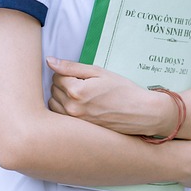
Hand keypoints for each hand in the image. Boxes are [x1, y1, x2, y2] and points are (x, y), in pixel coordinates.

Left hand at [47, 57, 170, 135]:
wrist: (141, 113)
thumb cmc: (123, 90)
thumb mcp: (99, 72)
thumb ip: (71, 66)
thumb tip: (49, 61)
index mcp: (76, 91)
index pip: (56, 76)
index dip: (68, 72)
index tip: (81, 75)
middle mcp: (72, 108)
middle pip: (53, 89)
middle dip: (63, 83)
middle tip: (82, 83)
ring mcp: (74, 121)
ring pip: (53, 104)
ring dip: (61, 97)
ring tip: (80, 95)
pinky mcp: (78, 129)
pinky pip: (60, 116)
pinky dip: (64, 109)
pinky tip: (79, 106)